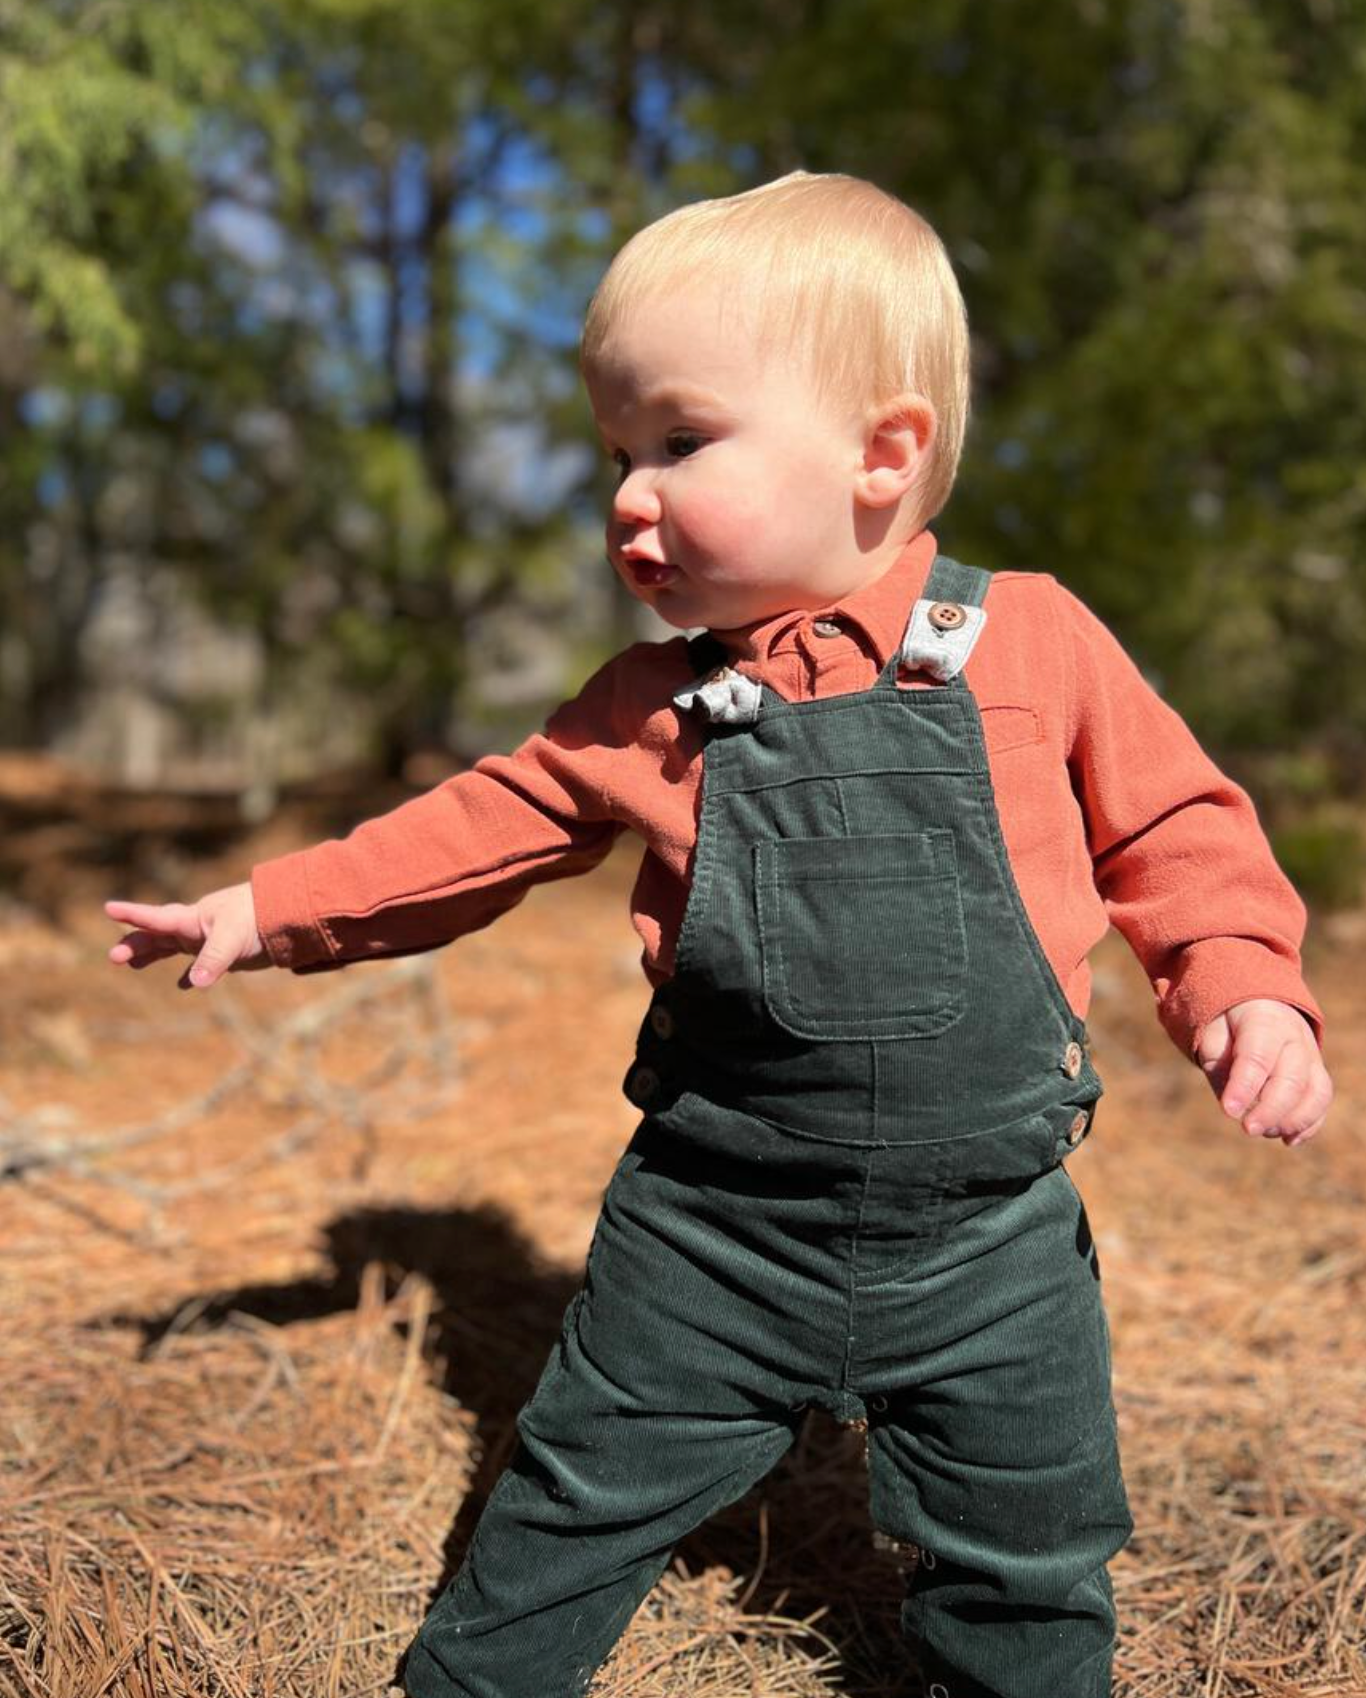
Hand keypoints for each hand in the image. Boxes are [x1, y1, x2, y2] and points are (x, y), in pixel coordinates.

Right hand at [105, 881, 268, 989]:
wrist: (288, 916)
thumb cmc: (258, 917)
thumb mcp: (233, 938)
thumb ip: (213, 959)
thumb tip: (195, 982)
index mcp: (192, 918)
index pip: (156, 918)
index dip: (132, 914)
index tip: (108, 908)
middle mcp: (194, 927)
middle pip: (156, 935)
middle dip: (135, 944)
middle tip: (115, 956)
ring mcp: (206, 940)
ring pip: (171, 947)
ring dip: (151, 955)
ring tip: (131, 963)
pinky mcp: (222, 953)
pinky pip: (199, 965)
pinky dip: (190, 975)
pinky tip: (184, 985)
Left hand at [1193, 998, 1332, 1147]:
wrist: (1259, 1003)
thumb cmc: (1229, 1024)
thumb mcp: (1212, 1035)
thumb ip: (1220, 1065)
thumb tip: (1234, 1104)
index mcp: (1264, 1021)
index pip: (1258, 1057)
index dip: (1245, 1087)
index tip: (1229, 1112)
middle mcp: (1295, 1038)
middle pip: (1292, 1079)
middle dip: (1271, 1110)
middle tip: (1248, 1129)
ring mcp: (1311, 1056)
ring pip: (1316, 1092)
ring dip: (1293, 1120)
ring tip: (1265, 1132)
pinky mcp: (1317, 1073)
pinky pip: (1321, 1101)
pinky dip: (1309, 1124)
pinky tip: (1288, 1140)